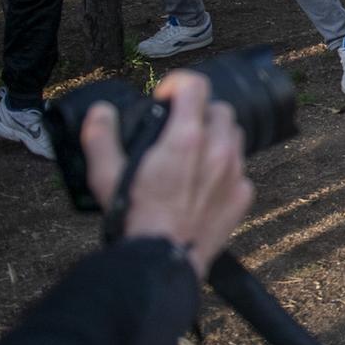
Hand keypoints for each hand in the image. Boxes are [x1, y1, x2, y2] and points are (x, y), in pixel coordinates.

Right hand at [82, 72, 252, 278]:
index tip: (166, 97)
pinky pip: (240, 169)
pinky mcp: (244, 194)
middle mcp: (218, 150)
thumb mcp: (104, 175)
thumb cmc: (134, 218)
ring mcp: (236, 172)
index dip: (178, 84)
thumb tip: (101, 112)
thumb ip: (100, 137)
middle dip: (199, 111)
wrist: (163, 260)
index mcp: (186, 138)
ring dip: (216, 136)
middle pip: (220, 109)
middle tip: (178, 128)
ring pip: (235, 135)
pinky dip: (225, 168)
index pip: (195, 85)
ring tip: (192, 153)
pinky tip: (204, 183)